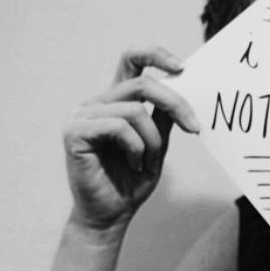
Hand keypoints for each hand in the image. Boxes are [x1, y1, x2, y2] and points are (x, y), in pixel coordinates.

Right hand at [63, 47, 199, 231]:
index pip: (132, 60)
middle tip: (195, 126)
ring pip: (134, 110)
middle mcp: (97, 103)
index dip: (157, 55)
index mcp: (116, 101)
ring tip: (146, 163)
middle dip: (175, 103)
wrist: (111, 215)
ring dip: (152, 141)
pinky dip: (135, 147)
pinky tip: (133, 164)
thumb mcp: (157, 144)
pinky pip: (118, 127)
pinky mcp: (74, 133)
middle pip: (142, 83)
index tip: (183, 67)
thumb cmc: (132, 181)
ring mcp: (82, 116)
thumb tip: (184, 89)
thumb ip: (164, 117)